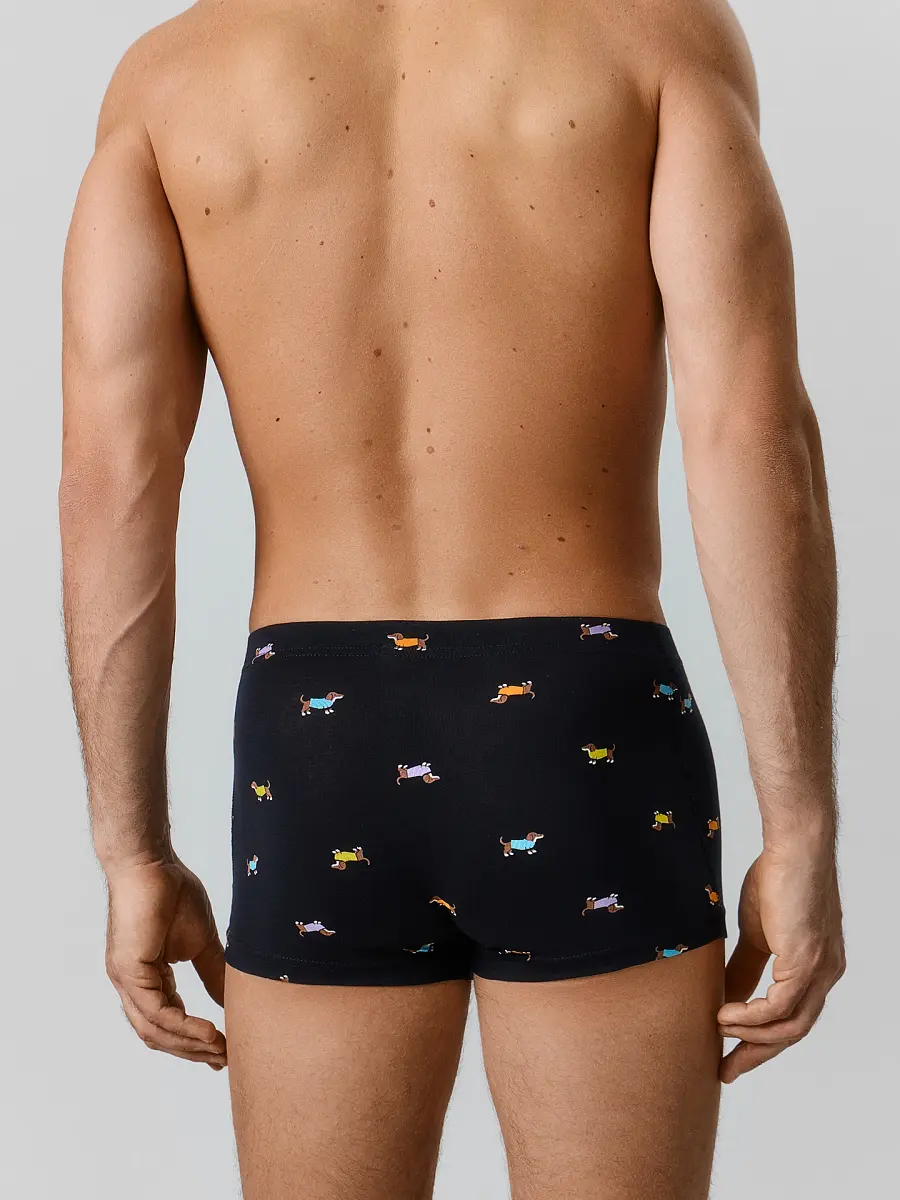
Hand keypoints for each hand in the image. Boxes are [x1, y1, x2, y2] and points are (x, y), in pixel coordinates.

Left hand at [104, 857, 226, 1068]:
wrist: (152, 864)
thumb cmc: (173, 893)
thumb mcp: (202, 942)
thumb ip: (212, 972)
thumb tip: (230, 999)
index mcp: (147, 979)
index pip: (167, 1021)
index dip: (193, 1041)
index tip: (221, 1054)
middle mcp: (132, 986)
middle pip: (158, 1035)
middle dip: (192, 1051)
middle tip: (224, 1060)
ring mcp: (127, 981)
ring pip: (155, 1030)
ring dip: (189, 1045)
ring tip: (220, 1051)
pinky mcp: (129, 972)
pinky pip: (156, 1012)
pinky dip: (183, 1027)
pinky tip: (209, 1032)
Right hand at [717, 843, 844, 1082]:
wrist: (793, 847)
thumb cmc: (776, 878)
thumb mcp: (757, 933)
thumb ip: (745, 967)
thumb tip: (726, 998)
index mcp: (818, 969)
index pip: (793, 1019)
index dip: (763, 1042)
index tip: (734, 1057)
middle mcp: (826, 975)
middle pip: (794, 1032)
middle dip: (757, 1054)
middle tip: (726, 1070)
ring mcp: (820, 971)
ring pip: (789, 1026)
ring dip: (750, 1037)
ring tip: (717, 1034)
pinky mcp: (806, 961)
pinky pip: (778, 1006)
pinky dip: (751, 1017)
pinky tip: (725, 1015)